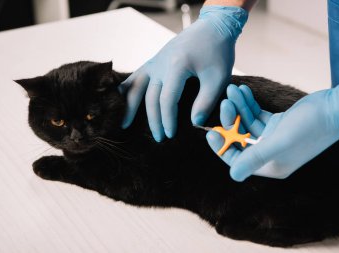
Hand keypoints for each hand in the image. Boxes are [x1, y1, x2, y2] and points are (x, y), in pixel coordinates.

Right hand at [119, 6, 247, 141]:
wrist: (212, 28)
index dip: (168, 119)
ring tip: (124, 124)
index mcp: (177, 66)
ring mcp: (155, 61)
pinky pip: (136, 76)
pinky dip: (126, 89)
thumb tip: (194, 123)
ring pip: (136, 86)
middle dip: (154, 120)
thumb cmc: (218, 52)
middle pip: (151, 97)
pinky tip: (120, 100)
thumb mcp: (219, 77)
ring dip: (129, 106)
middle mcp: (160, 63)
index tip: (171, 135)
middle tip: (159, 138)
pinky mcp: (154, 60)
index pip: (167, 100)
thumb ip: (206, 101)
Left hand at [207, 73, 338, 180]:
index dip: (222, 147)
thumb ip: (255, 158)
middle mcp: (270, 154)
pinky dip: (249, 104)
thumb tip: (232, 176)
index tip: (211, 131)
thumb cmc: (311, 127)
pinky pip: (257, 115)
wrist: (336, 107)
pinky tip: (242, 90)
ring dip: (239, 107)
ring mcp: (274, 138)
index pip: (237, 160)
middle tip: (225, 101)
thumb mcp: (280, 143)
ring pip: (247, 123)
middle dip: (231, 120)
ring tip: (232, 89)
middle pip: (240, 139)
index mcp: (270, 166)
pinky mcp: (278, 124)